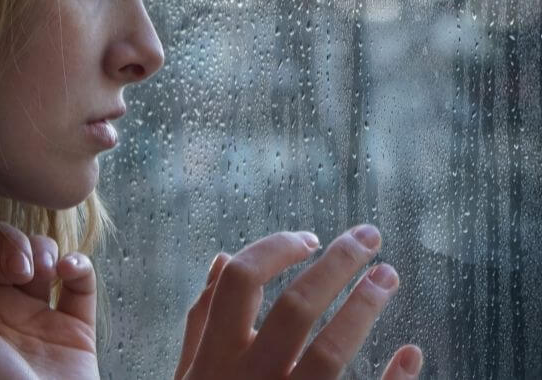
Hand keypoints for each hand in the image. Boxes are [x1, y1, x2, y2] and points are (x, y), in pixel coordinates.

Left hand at [0, 218, 98, 379]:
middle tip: (12, 269)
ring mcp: (38, 314)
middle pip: (2, 244)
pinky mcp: (75, 324)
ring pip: (41, 253)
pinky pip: (81, 279)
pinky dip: (78, 264)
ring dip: (41, 249)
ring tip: (38, 274)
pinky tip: (67, 271)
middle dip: (8, 242)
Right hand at [174, 226, 423, 379]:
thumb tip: (218, 258)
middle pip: (296, 307)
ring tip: (388, 276)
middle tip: (369, 236)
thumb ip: (201, 319)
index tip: (308, 238)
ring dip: (364, 308)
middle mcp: (248, 379)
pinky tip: (412, 355)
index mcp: (214, 357)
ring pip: (330, 353)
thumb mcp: (190, 372)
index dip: (276, 248)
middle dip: (336, 264)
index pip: (240, 281)